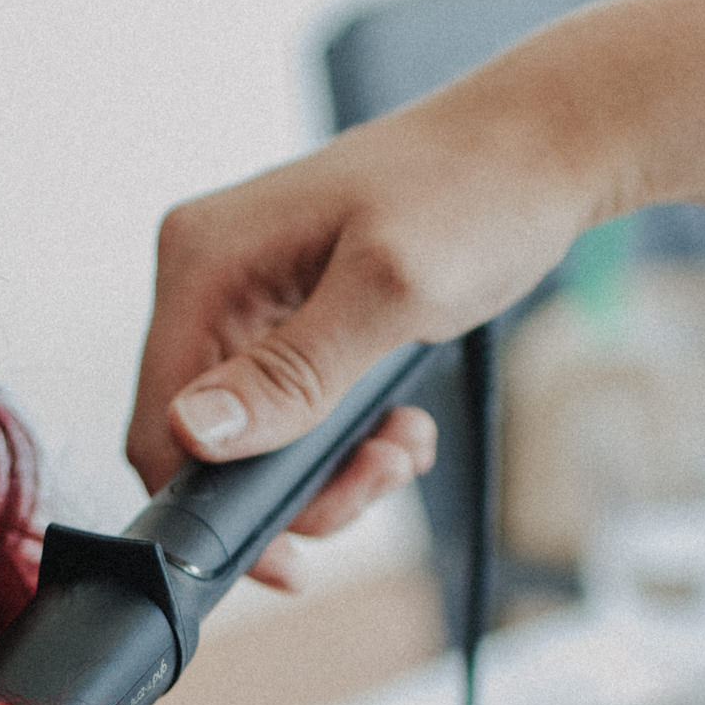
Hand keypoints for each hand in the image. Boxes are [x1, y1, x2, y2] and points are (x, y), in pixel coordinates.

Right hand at [125, 91, 599, 584]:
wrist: (546, 148)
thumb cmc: (479, 192)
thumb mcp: (390, 292)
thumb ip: (293, 372)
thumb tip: (196, 432)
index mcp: (205, 260)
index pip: (159, 421)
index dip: (210, 507)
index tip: (289, 556)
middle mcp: (211, 277)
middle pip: (206, 442)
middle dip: (291, 487)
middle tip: (378, 480)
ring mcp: (251, 297)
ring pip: (253, 439)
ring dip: (331, 470)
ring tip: (403, 450)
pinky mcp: (293, 315)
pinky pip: (292, 413)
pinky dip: (346, 442)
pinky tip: (402, 427)